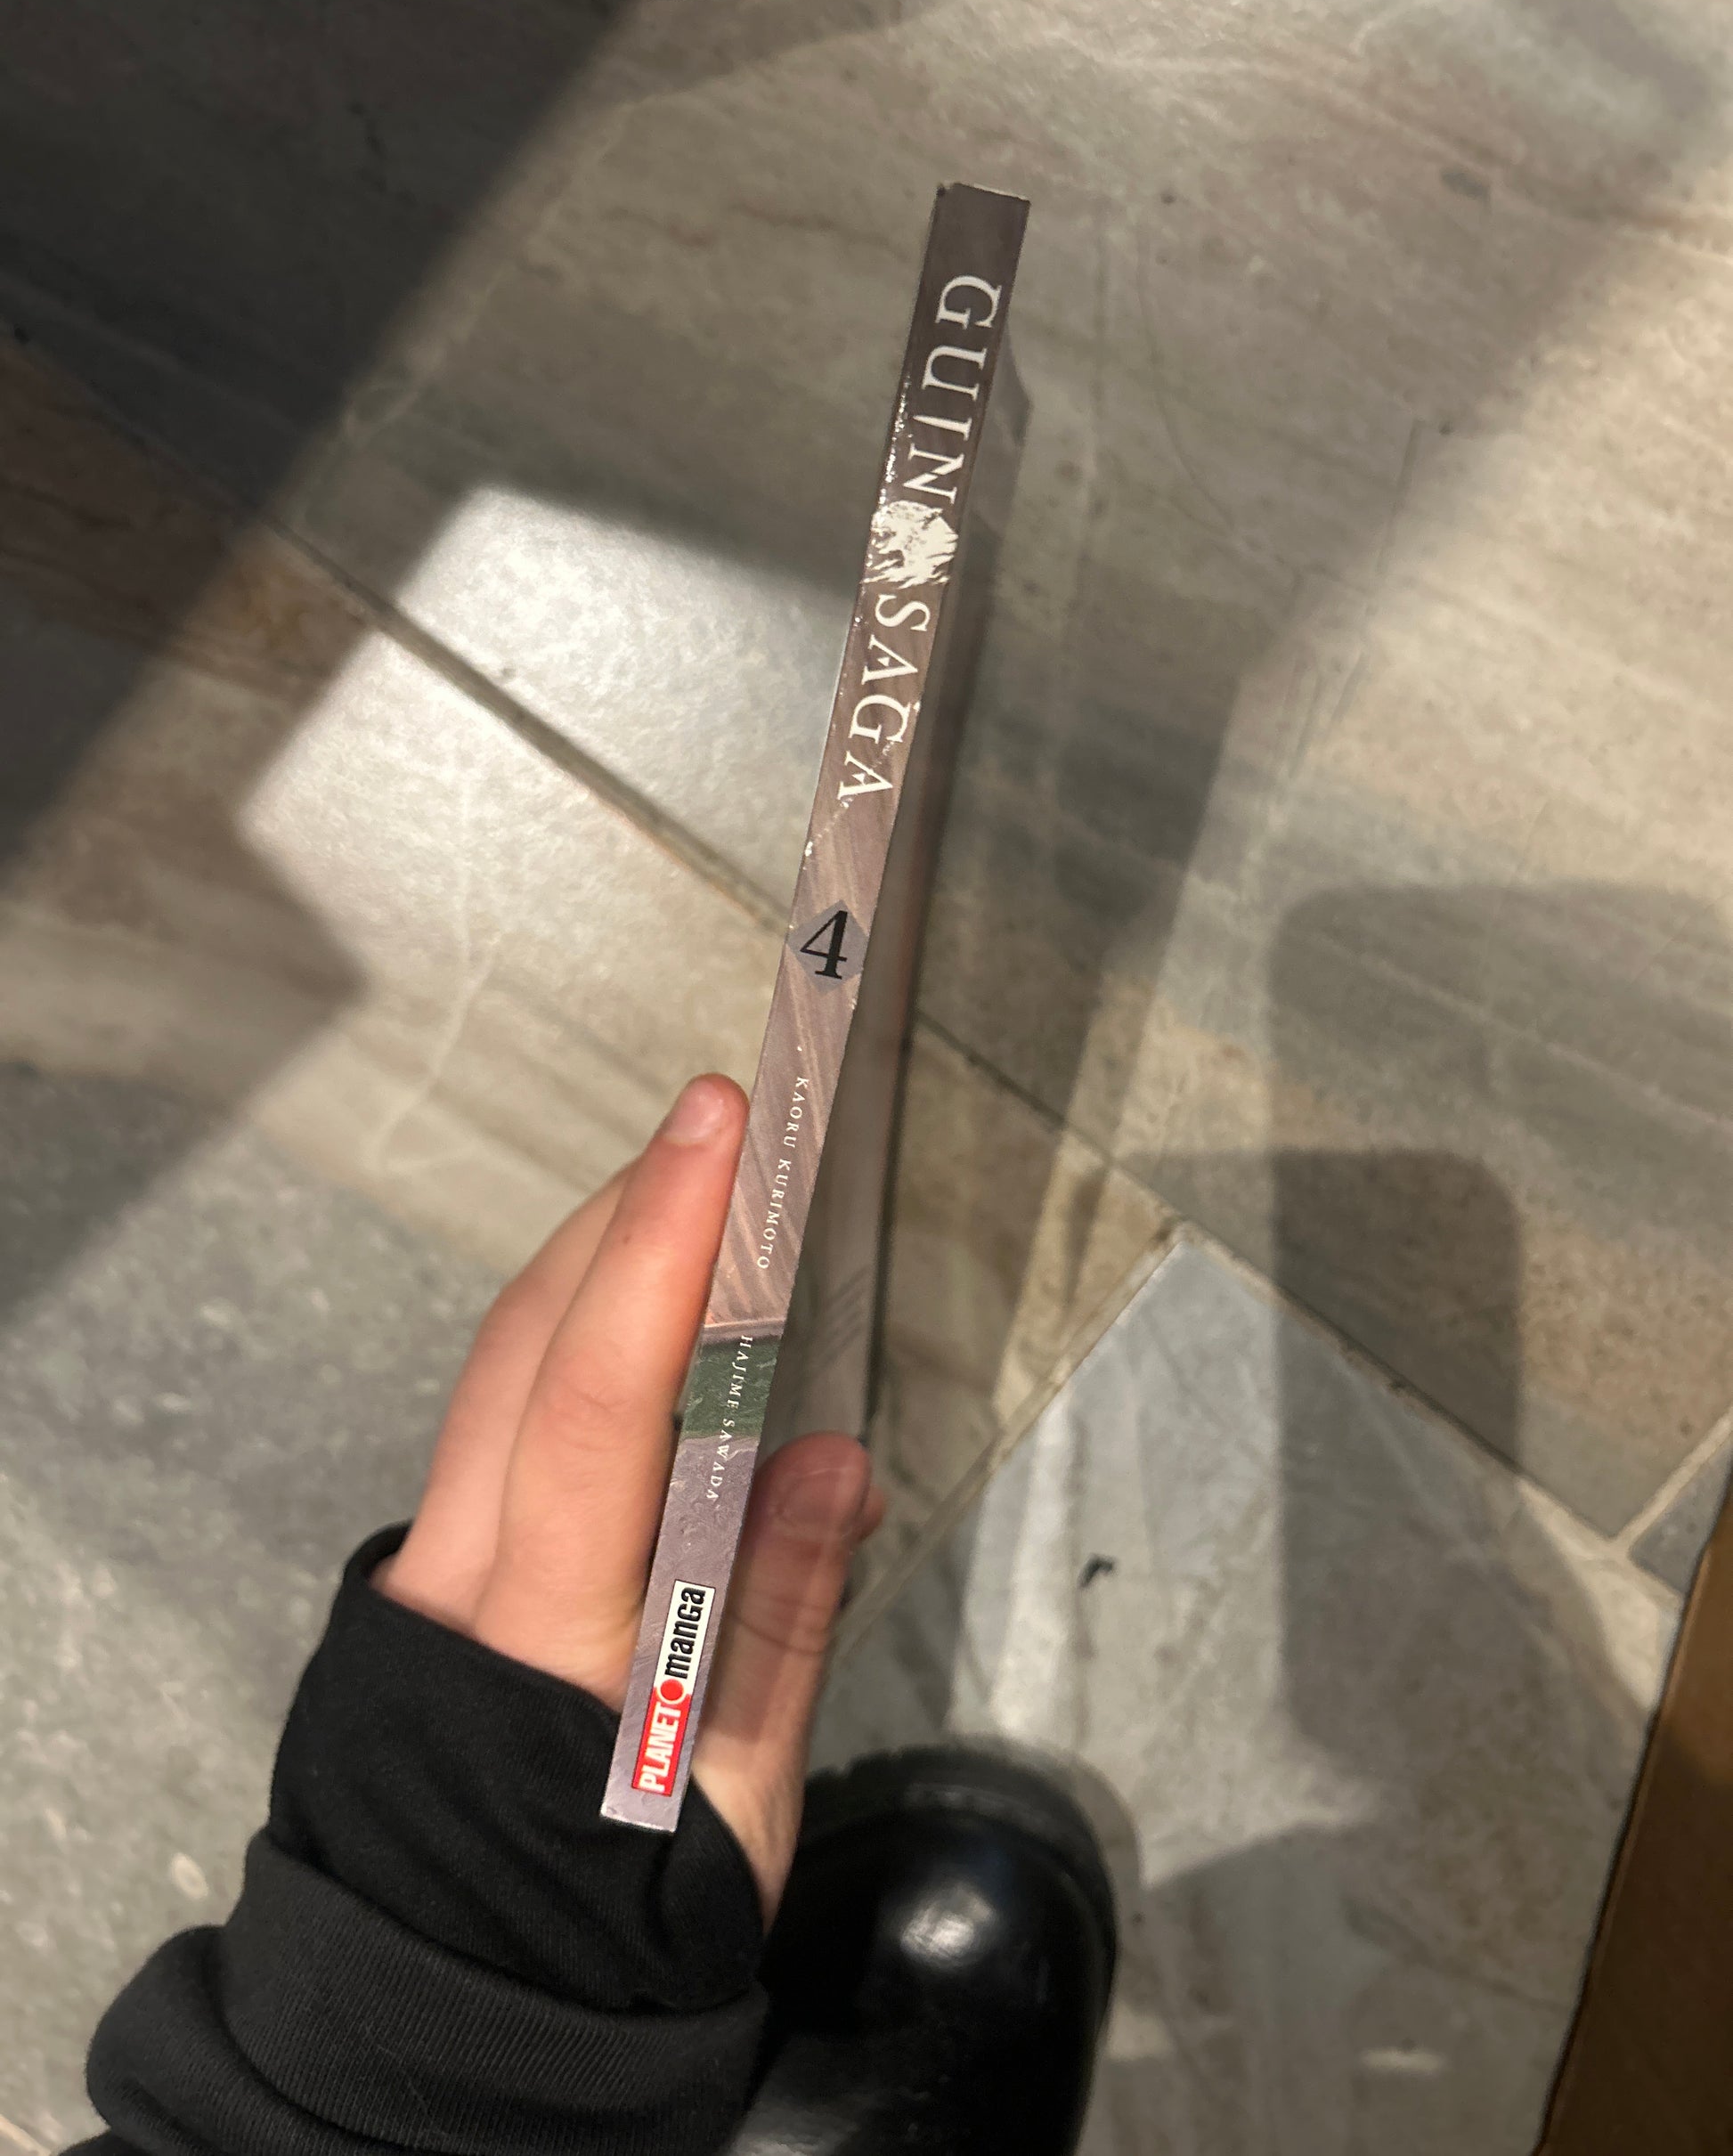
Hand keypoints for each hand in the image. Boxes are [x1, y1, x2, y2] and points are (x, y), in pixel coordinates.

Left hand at [375, 1073, 881, 1915]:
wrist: (460, 2010)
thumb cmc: (618, 1923)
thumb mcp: (740, 1798)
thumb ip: (785, 1616)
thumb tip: (833, 1457)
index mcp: (549, 1638)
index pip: (598, 1402)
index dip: (657, 1252)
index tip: (713, 1127)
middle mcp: (464, 1581)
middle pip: (529, 1350)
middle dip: (625, 1219)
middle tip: (718, 1130)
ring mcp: (429, 1571)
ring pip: (498, 1370)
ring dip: (591, 1264)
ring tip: (688, 1199)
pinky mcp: (428, 1572)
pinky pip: (492, 1415)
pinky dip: (564, 1337)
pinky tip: (626, 1321)